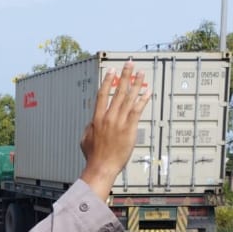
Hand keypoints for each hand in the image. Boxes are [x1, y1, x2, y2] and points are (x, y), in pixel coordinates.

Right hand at [80, 63, 150, 198]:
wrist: (101, 166)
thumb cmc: (93, 156)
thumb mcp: (85, 138)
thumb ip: (89, 127)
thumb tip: (92, 122)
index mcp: (97, 118)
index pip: (102, 95)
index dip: (107, 81)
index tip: (112, 71)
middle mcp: (108, 117)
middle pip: (118, 92)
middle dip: (124, 77)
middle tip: (130, 65)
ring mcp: (119, 122)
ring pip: (129, 98)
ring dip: (136, 84)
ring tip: (141, 74)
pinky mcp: (129, 129)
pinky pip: (137, 111)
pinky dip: (142, 100)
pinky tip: (147, 92)